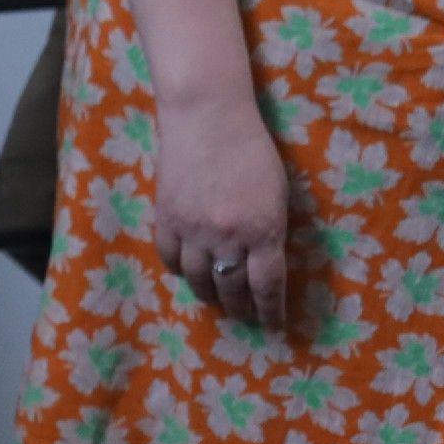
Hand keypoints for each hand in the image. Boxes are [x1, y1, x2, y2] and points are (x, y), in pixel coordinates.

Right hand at [152, 90, 293, 326]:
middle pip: (232, 288)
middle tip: (245, 317)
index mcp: (262, 231)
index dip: (270, 311)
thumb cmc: (252, 149)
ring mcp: (192, 230)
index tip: (273, 326)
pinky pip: (170, 259)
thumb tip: (265, 260)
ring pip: (198, 279)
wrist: (206, 117)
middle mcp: (227, 238)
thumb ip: (271, 229)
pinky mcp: (165, 218)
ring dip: (210, 295)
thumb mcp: (277, 193)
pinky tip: (188, 272)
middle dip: (241, 308)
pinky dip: (180, 271)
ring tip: (217, 300)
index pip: (267, 286)